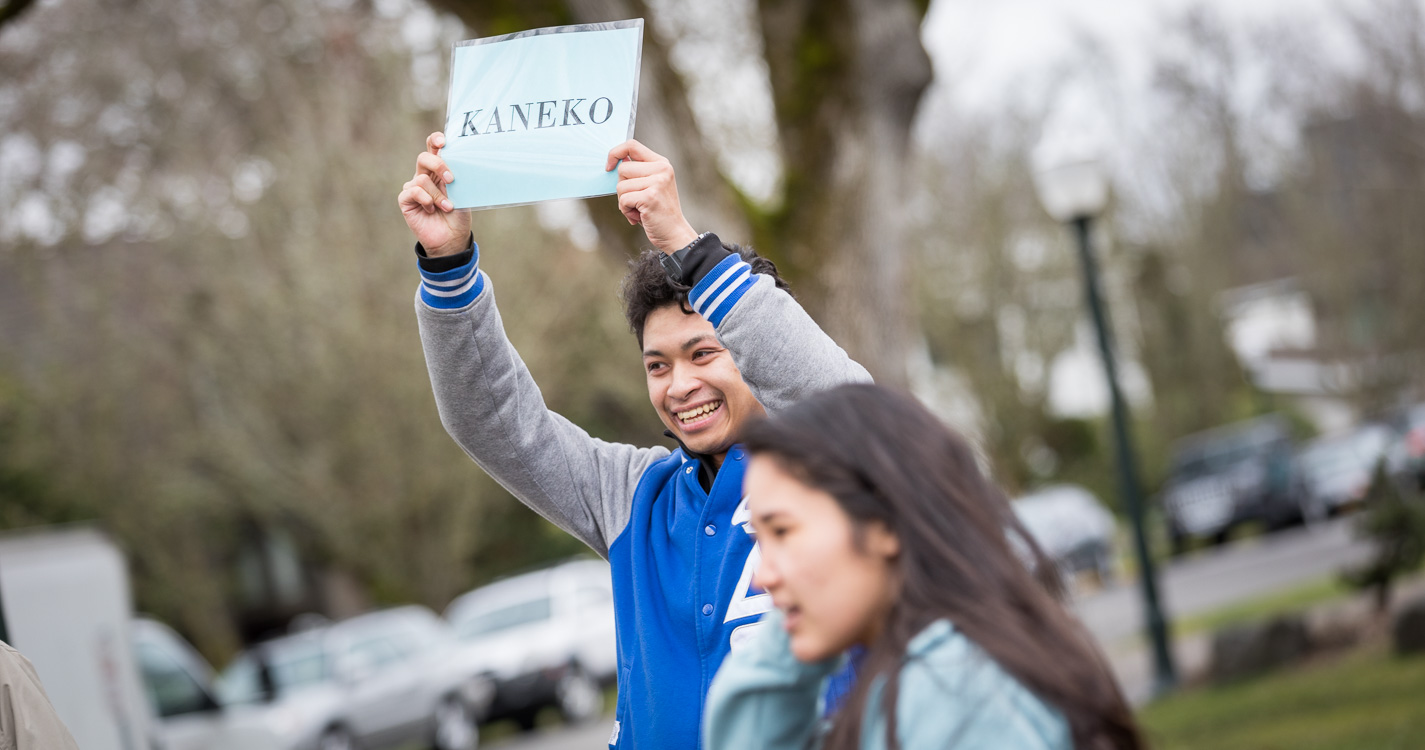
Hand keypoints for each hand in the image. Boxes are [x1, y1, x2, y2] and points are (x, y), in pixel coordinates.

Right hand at [397, 132, 470, 257]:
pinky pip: (413, 191)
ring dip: (437, 194)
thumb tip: (458, 163)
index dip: (435, 140)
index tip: (443, 141)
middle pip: (424, 157)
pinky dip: (426, 200)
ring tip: (447, 207)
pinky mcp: (406, 200)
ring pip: (421, 179)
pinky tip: (432, 210)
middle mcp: (425, 176)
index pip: (433, 149)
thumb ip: (458, 178)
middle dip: (438, 165)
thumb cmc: (458, 215)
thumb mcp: (463, 194)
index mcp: (439, 170)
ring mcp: (414, 187)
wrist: (452, 239)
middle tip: (452, 180)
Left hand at [606, 140, 697, 254]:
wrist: (674, 233)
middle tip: (636, 200)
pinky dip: (626, 211)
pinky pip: (623, 199)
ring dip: (624, 201)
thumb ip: (638, 171)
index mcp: (661, 163)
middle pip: (622, 168)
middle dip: (622, 187)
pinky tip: (638, 216)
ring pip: (621, 186)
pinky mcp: (650, 196)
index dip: (615, 153)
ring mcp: (657, 182)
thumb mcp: (652, 185)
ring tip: (639, 209)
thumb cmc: (658, 211)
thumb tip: (615, 161)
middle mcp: (662, 169)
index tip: (609, 166)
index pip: (632, 145)